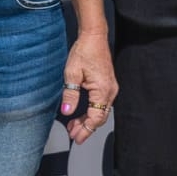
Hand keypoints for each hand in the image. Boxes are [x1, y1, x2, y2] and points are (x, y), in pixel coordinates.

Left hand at [59, 28, 116, 145]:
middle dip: (86, 128)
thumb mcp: (72, 74)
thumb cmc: (84, 51)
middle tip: (73, 136)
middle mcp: (110, 91)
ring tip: (73, 127)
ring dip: (87, 121)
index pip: (96, 117)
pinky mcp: (107, 85)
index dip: (86, 130)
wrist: (94, 37)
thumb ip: (70, 95)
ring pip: (100, 111)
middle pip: (99, 117)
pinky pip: (100, 103)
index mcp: (103, 90)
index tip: (76, 138)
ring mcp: (110, 88)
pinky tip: (80, 114)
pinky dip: (90, 111)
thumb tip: (66, 112)